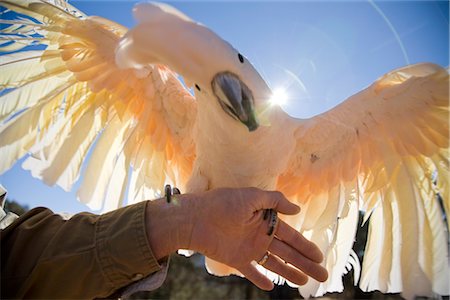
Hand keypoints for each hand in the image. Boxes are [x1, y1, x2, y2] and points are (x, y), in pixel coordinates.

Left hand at [145, 187, 327, 290]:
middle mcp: (260, 235)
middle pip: (288, 252)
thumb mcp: (251, 195)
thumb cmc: (222, 203)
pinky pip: (251, 271)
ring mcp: (248, 248)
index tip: (320, 256)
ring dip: (289, 272)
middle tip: (322, 275)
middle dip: (305, 263)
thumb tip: (297, 208)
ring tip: (304, 283)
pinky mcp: (236, 259)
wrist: (195, 217)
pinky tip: (270, 286)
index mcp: (265, 220)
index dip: (306, 246)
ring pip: (274, 263)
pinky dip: (260, 278)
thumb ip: (275, 200)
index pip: (291, 235)